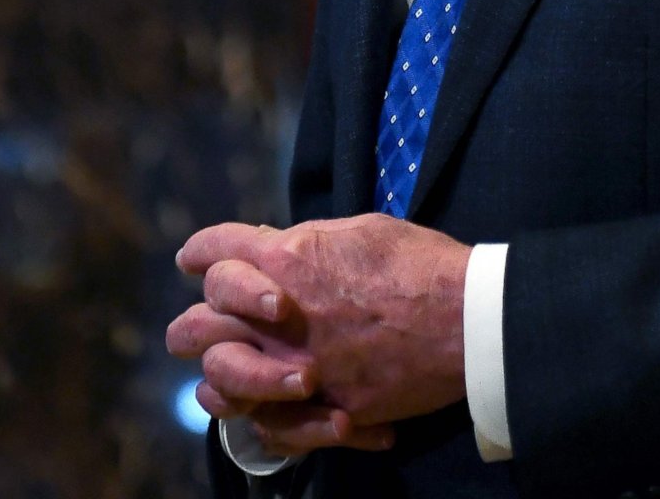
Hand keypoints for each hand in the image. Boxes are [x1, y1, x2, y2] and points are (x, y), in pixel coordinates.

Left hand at [167, 215, 468, 451]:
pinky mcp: (321, 410)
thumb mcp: (361, 230)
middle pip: (192, 326)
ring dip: (221, 380)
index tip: (195, 261)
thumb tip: (278, 246)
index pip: (211, 251)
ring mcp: (292, 367)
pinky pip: (267, 429)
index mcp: (284, 259)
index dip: (199, 254)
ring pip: (216, 384)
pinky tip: (278, 413)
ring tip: (237, 379)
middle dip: (195, 324)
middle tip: (210, 326)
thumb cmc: (421, 265)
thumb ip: (308, 241)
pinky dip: (268, 424)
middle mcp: (274, 317)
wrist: (467, 321)